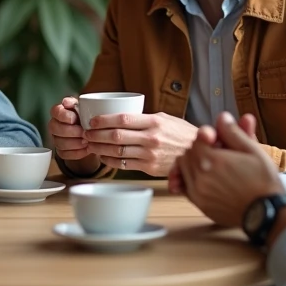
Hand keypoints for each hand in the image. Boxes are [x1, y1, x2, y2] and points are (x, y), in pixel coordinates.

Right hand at [48, 97, 90, 161]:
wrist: (92, 132)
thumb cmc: (87, 117)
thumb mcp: (84, 107)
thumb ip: (76, 103)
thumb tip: (66, 102)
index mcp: (59, 111)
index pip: (55, 112)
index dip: (64, 116)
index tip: (74, 119)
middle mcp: (54, 125)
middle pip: (55, 129)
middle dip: (71, 131)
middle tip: (84, 132)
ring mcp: (56, 138)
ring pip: (60, 143)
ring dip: (75, 143)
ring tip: (87, 142)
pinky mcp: (61, 151)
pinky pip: (65, 154)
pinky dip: (77, 153)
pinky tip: (86, 149)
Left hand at [84, 111, 198, 175]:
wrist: (199, 153)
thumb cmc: (181, 134)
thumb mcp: (166, 119)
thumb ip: (145, 118)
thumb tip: (122, 117)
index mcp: (154, 121)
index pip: (123, 119)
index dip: (104, 120)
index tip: (92, 121)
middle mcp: (151, 138)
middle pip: (116, 135)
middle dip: (97, 134)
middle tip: (86, 133)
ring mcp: (150, 154)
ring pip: (118, 151)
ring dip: (100, 148)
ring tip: (90, 144)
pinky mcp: (150, 168)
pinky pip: (125, 164)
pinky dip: (110, 160)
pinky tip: (103, 156)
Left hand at [176, 113, 285, 227]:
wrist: (267, 212)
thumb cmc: (263, 181)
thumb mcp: (253, 150)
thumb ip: (234, 132)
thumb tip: (222, 117)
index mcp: (212, 160)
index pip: (197, 140)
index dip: (208, 137)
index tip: (219, 140)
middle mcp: (200, 176)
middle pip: (188, 153)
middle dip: (200, 149)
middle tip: (217, 152)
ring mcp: (198, 192)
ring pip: (184, 168)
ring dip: (194, 163)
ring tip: (213, 165)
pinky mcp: (200, 205)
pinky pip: (185, 186)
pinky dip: (191, 179)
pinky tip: (207, 178)